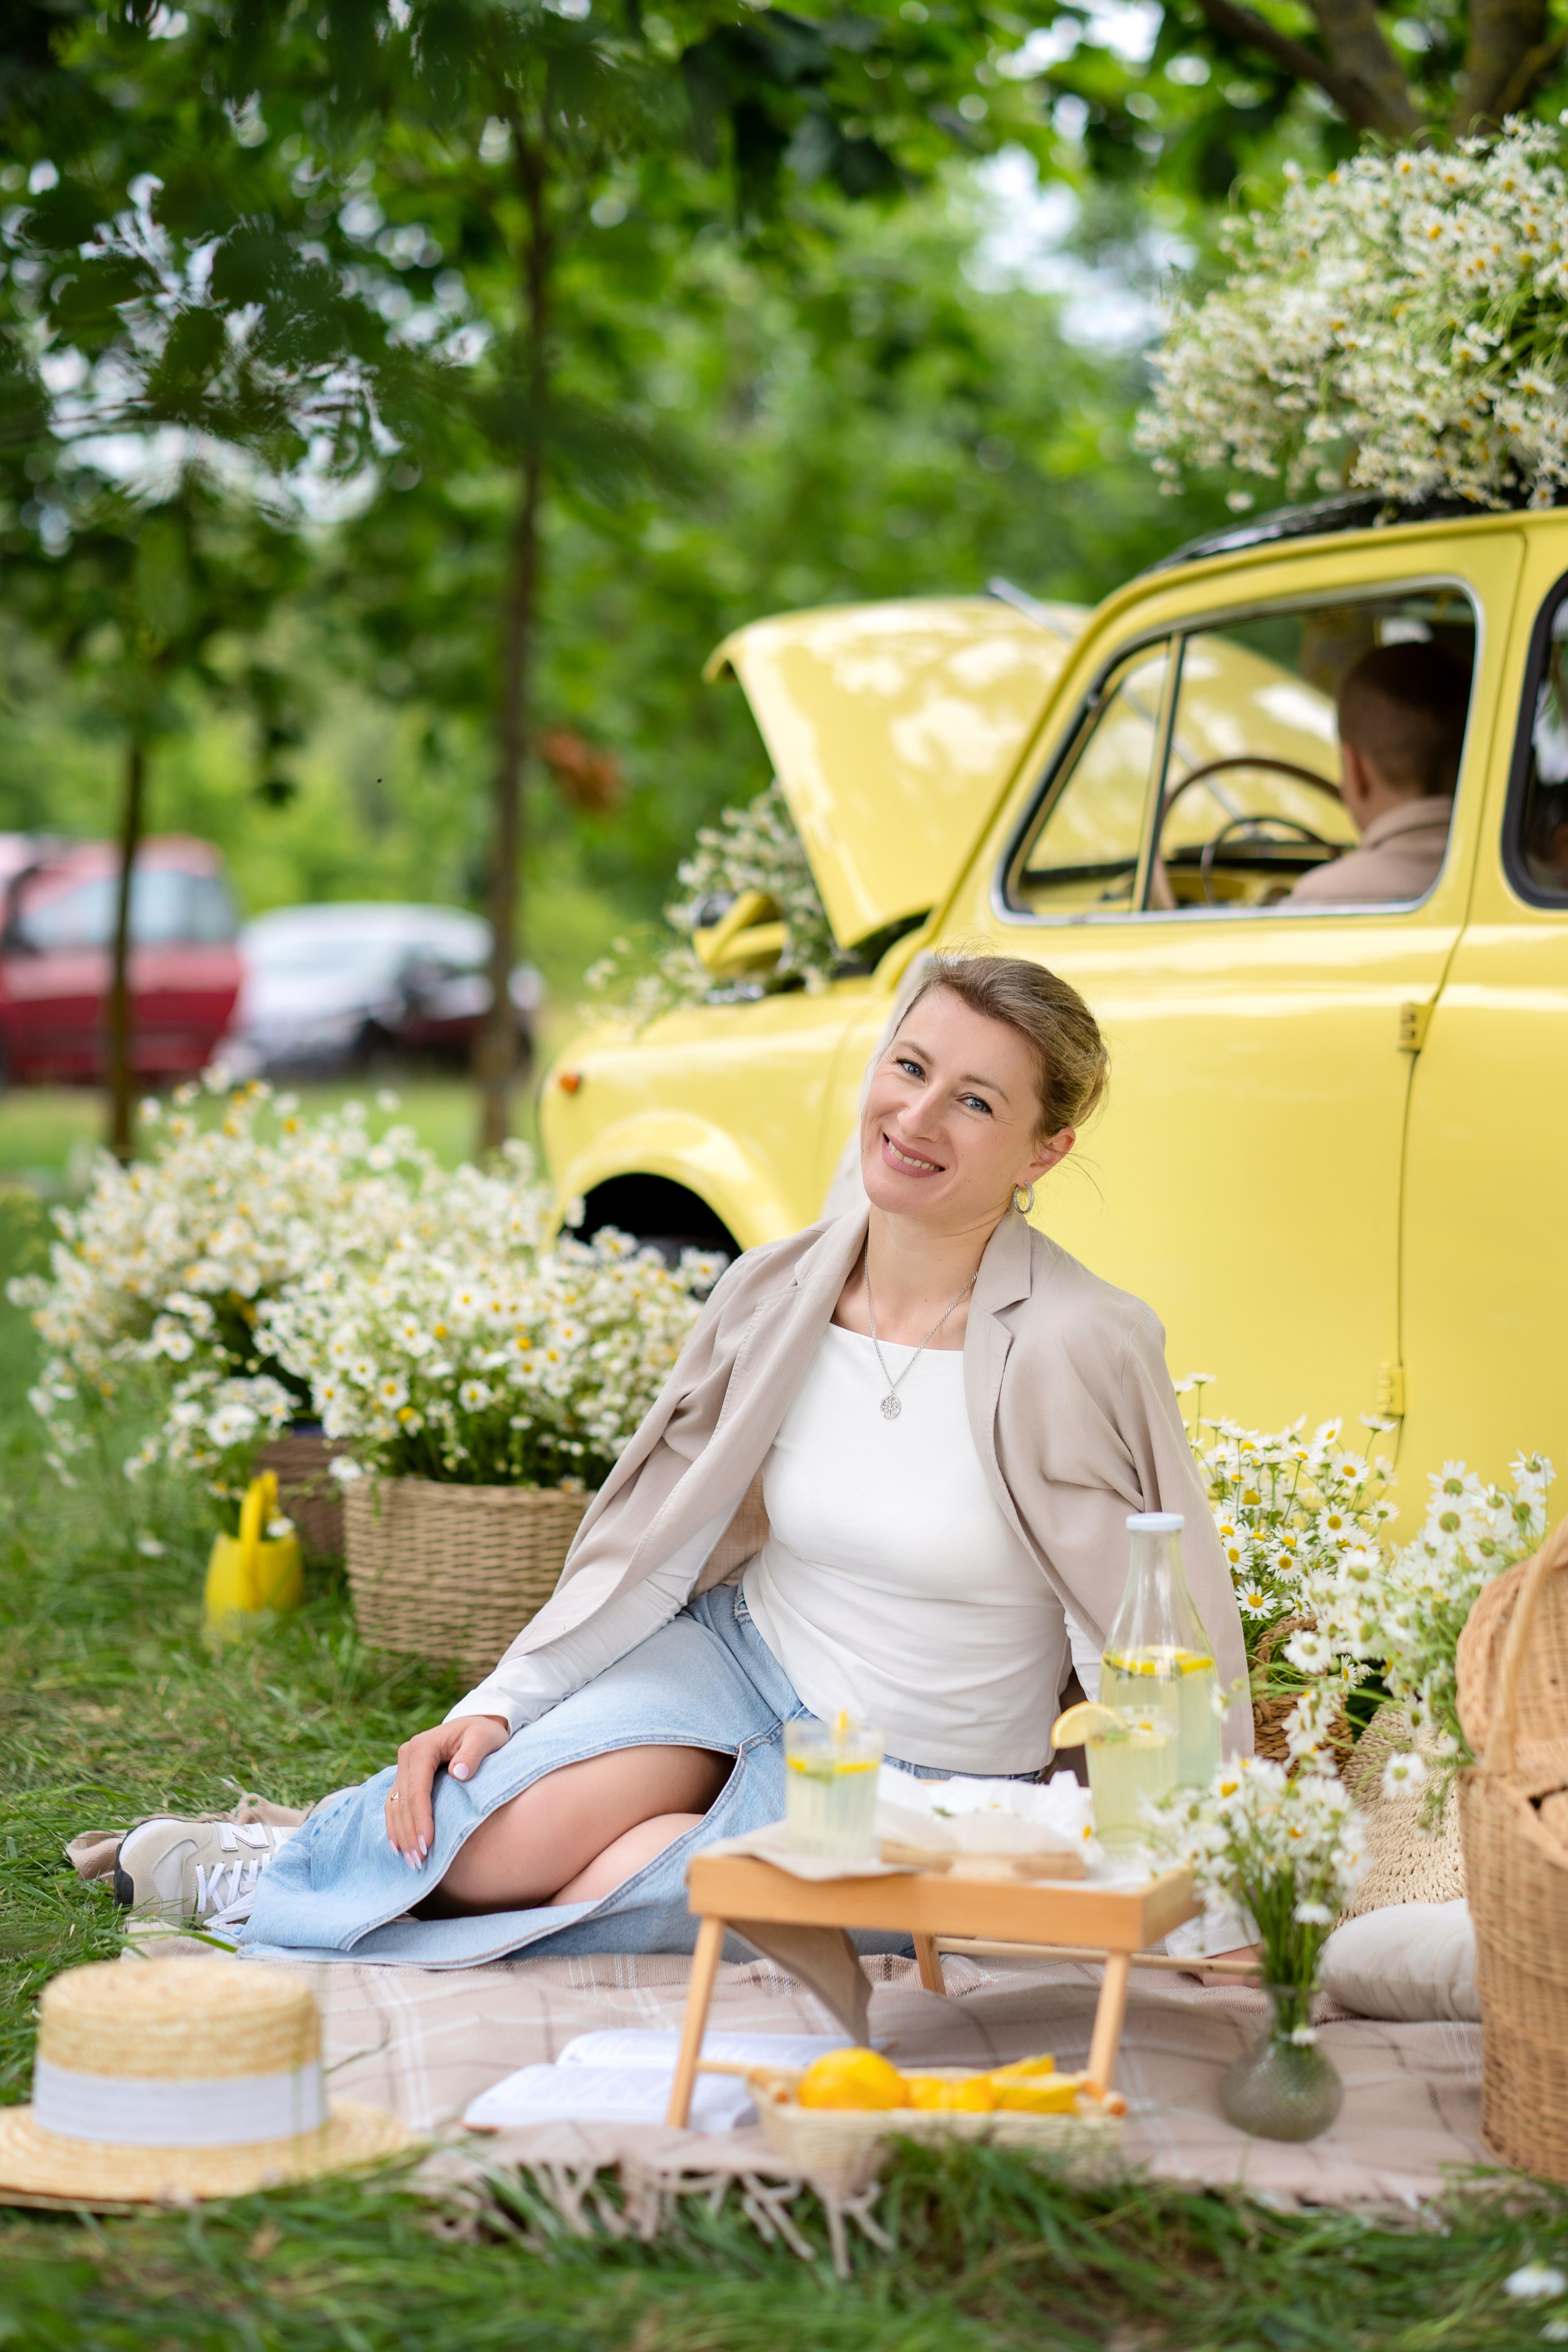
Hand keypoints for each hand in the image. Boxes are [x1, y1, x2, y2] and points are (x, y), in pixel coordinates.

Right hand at [384, 1714, 509, 1868]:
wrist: (478, 1724)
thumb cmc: (485, 1733)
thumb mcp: (485, 1738)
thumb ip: (473, 1753)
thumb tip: (458, 1773)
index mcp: (423, 1746)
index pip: (417, 1789)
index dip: (421, 1818)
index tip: (427, 1844)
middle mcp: (408, 1754)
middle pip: (403, 1801)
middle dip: (409, 1833)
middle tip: (418, 1862)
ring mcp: (404, 1766)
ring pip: (395, 1806)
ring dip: (400, 1835)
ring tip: (411, 1862)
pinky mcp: (406, 1776)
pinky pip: (395, 1804)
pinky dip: (395, 1826)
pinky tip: (398, 1846)